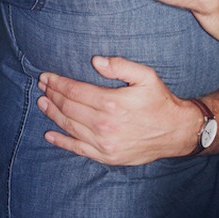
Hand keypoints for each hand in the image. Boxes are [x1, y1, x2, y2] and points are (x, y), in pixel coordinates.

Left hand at [36, 56, 196, 164]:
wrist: (177, 132)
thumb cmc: (160, 101)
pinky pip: (78, 149)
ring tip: (42, 103)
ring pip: (70, 127)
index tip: (46, 77)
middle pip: (69, 108)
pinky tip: (50, 134)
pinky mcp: (107, 156)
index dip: (57, 83)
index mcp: (111, 103)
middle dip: (52, 95)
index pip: (74, 91)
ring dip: (53, 114)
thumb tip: (95, 61)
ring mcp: (104, 143)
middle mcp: (104, 125)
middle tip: (42, 86)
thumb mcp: (146, 77)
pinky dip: (62, 142)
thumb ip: (120, 66)